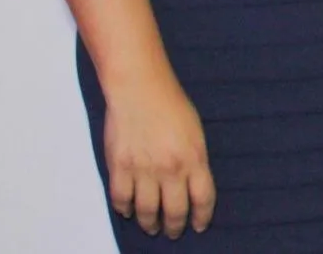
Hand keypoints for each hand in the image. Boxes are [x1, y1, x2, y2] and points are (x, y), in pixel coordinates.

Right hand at [102, 75, 215, 237]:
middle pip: (174, 211)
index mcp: (194, 158)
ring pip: (146, 210)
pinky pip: (121, 198)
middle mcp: (170, 169)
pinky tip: (128, 212)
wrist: (140, 89)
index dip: (201, 217)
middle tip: (172, 232)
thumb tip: (192, 183)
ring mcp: (143, 169)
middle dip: (174, 226)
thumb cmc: (172, 104)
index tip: (199, 226)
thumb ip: (194, 159)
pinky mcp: (120, 166)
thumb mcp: (196, 132)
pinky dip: (124, 209)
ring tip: (151, 227)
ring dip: (149, 223)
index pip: (203, 198)